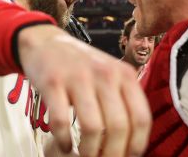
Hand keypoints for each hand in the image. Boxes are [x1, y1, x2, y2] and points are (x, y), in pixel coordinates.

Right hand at [18, 25, 150, 156]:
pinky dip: (63, 140)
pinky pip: (61, 121)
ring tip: (84, 156)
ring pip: (92, 128)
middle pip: (119, 127)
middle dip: (112, 154)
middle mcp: (105, 74)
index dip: (137, 145)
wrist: (46, 43)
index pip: (141, 118)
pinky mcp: (53, 83)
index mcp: (125, 74)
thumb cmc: (81, 66)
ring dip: (89, 151)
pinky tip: (64, 144)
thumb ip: (124, 101)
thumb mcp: (111, 75)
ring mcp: (78, 77)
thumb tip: (132, 142)